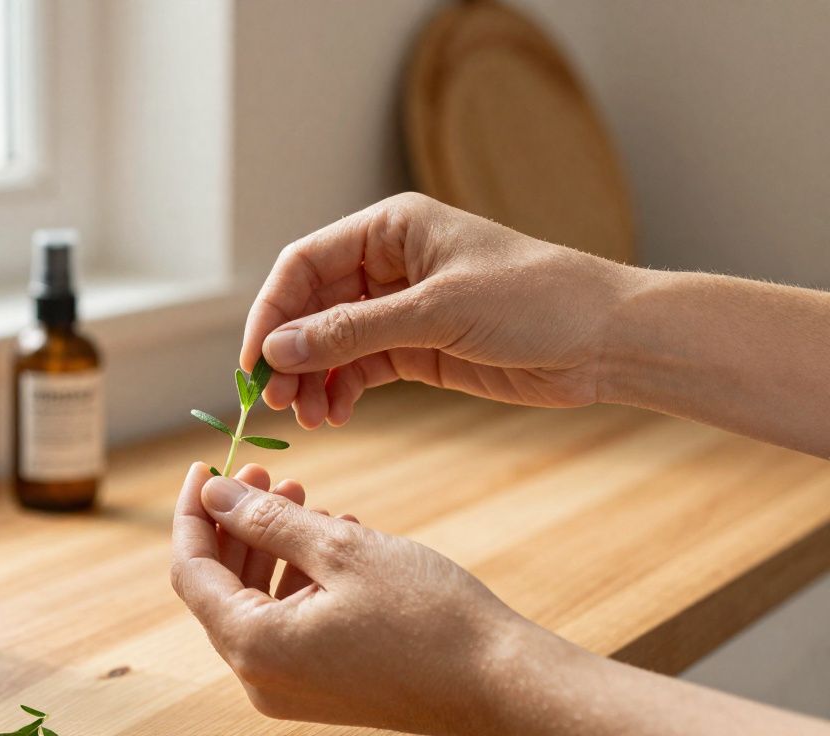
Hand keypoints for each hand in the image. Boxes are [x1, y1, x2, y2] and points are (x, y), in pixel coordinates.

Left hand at [170, 462, 538, 733]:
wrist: (499, 684)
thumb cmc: (427, 616)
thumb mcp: (340, 549)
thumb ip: (268, 521)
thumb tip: (216, 495)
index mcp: (254, 645)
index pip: (191, 569)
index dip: (193, 512)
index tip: (206, 466)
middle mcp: (260, 676)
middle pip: (219, 586)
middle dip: (236, 523)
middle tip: (265, 470)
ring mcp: (289, 686)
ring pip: (255, 599)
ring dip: (271, 544)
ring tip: (305, 496)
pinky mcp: (319, 684)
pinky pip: (287, 621)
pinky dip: (298, 575)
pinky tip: (333, 536)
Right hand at [241, 192, 639, 427]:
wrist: (608, 340)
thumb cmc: (535, 300)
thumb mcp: (437, 312)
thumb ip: (354, 331)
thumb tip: (278, 347)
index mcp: (390, 228)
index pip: (305, 264)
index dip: (272, 311)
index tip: (255, 362)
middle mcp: (388, 264)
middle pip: (311, 306)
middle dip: (290, 352)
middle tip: (276, 400)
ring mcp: (402, 308)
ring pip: (331, 343)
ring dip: (313, 378)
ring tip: (310, 417)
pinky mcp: (418, 348)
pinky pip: (360, 368)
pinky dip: (341, 391)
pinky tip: (335, 415)